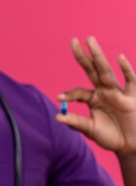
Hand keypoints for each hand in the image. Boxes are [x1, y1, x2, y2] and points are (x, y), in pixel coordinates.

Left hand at [57, 36, 135, 154]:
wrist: (132, 145)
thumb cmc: (111, 136)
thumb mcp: (91, 129)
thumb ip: (76, 122)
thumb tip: (57, 117)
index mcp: (93, 98)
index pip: (78, 92)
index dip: (69, 94)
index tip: (59, 98)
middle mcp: (105, 91)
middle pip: (92, 71)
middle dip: (83, 56)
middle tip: (73, 40)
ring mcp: (118, 92)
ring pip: (106, 72)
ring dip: (98, 56)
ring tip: (90, 40)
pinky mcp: (132, 98)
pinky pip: (130, 81)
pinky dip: (126, 70)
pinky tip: (119, 57)